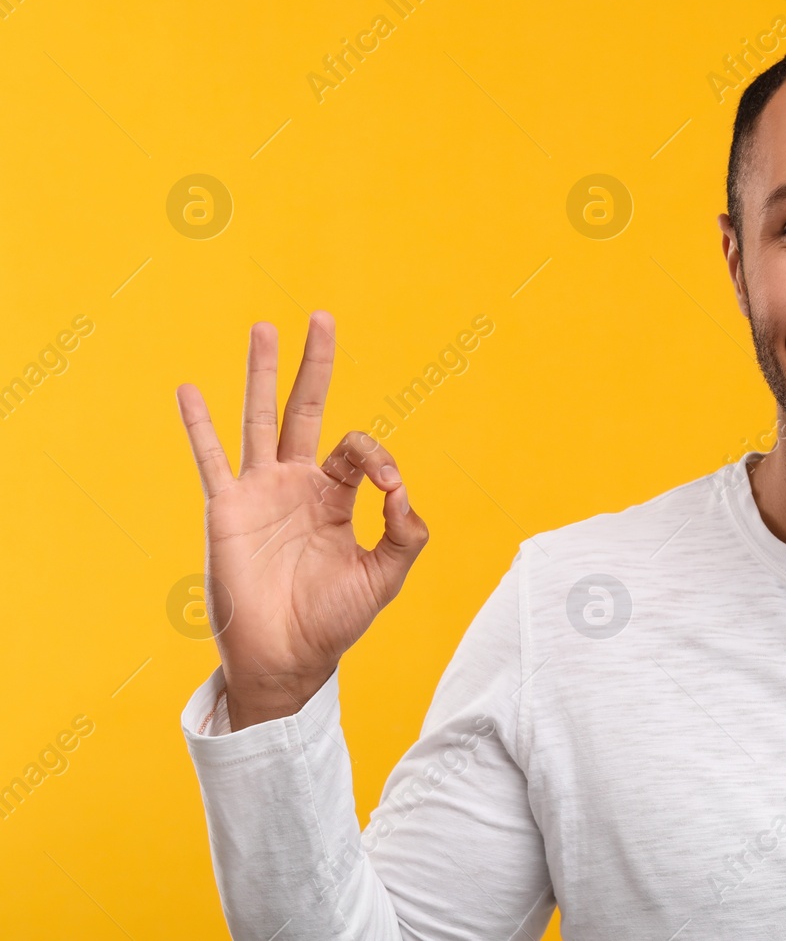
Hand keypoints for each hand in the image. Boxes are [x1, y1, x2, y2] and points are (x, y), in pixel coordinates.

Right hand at [175, 312, 428, 728]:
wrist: (287, 659)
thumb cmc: (334, 621)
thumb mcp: (385, 576)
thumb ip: (406, 533)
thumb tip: (405, 490)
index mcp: (337, 498)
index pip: (359, 450)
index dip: (379, 456)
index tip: (390, 487)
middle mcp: (298, 485)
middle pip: (307, 410)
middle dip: (314, 365)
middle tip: (321, 317)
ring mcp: (260, 492)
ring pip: (260, 419)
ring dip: (261, 373)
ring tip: (264, 326)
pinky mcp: (228, 509)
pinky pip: (210, 459)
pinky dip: (199, 424)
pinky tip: (188, 388)